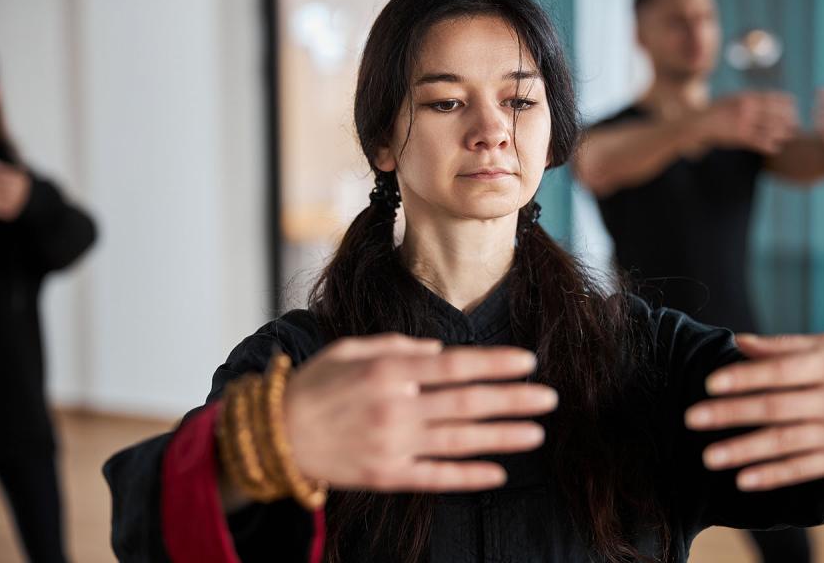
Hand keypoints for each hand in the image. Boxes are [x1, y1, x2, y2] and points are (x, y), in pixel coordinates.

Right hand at [282, 334, 557, 491]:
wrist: (272, 435)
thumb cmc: (312, 385)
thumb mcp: (349, 349)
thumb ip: (397, 346)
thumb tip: (439, 350)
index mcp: (388, 372)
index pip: (455, 365)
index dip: (495, 364)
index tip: (527, 361)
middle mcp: (395, 408)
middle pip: (467, 403)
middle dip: (513, 399)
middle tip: (550, 397)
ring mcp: (392, 445)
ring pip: (459, 441)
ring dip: (502, 436)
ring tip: (537, 433)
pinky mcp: (386, 476)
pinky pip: (435, 477)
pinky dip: (468, 476)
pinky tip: (498, 472)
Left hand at [684, 332, 823, 491]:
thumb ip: (783, 346)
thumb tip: (737, 342)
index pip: (779, 371)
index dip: (744, 378)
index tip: (710, 384)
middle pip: (775, 408)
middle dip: (731, 414)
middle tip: (693, 418)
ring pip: (784, 443)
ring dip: (744, 450)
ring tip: (709, 456)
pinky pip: (803, 469)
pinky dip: (773, 475)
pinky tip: (744, 479)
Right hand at [698, 91, 798, 154]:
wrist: (699, 122)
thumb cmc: (717, 110)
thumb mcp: (733, 98)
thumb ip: (749, 98)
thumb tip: (766, 98)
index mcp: (746, 96)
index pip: (772, 97)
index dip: (785, 100)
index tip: (794, 104)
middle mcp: (747, 108)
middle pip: (774, 113)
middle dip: (787, 118)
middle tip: (795, 123)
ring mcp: (743, 122)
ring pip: (768, 128)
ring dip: (781, 132)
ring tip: (788, 136)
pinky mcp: (738, 136)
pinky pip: (757, 141)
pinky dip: (767, 145)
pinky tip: (775, 148)